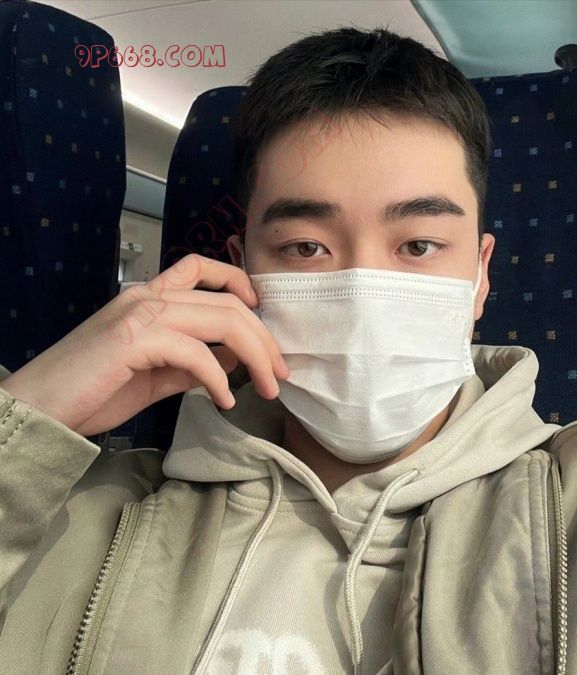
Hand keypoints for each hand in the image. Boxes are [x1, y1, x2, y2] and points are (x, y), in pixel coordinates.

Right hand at [0, 254, 289, 436]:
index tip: (262, 313)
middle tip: (280, 372)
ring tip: (267, 387)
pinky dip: (219, 378)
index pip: (200, 267)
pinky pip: (196, 352)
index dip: (239, 281)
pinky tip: (224, 401)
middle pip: (227, 302)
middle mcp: (148, 296)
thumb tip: (231, 361)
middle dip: (263, 337)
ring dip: (254, 356)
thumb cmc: (93, 390)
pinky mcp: (134, 340)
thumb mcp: (155, 374)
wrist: (40, 407)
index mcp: (149, 297)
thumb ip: (191, 363)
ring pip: (221, 321)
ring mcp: (141, 314)